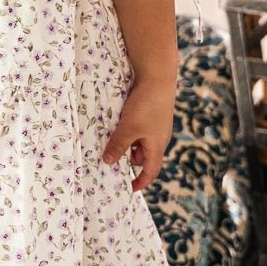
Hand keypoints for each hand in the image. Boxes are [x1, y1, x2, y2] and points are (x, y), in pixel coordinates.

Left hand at [101, 77, 174, 191]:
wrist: (157, 76)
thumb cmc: (146, 105)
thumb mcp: (128, 128)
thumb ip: (118, 146)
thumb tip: (108, 162)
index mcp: (157, 146)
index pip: (151, 171)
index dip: (141, 181)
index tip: (130, 188)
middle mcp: (158, 137)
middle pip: (143, 157)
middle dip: (129, 162)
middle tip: (112, 164)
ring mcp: (155, 125)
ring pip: (139, 141)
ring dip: (127, 145)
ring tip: (110, 144)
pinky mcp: (151, 113)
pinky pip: (139, 129)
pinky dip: (128, 132)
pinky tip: (116, 126)